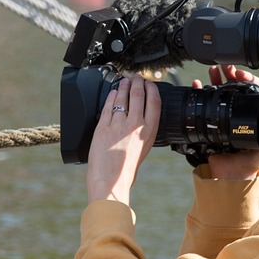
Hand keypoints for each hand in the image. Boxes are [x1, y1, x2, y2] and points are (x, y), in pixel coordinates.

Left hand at [86, 73, 159, 205]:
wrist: (110, 181)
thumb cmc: (126, 170)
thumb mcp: (143, 149)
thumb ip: (142, 132)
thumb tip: (140, 118)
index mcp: (149, 131)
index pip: (154, 102)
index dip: (152, 89)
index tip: (149, 83)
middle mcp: (135, 125)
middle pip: (138, 95)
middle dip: (137, 82)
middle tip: (135, 78)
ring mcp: (118, 124)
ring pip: (122, 97)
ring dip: (124, 86)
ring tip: (124, 81)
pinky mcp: (103, 126)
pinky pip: (108, 106)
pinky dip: (111, 96)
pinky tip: (112, 93)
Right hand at [194, 64, 258, 179]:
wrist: (228, 177)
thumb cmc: (246, 164)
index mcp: (250, 116)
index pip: (251, 92)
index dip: (247, 81)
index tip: (241, 76)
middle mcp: (236, 112)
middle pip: (234, 87)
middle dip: (230, 74)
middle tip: (227, 69)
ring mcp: (221, 114)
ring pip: (219, 90)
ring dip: (215, 78)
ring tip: (212, 71)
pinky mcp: (208, 120)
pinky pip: (202, 101)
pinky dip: (198, 91)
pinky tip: (196, 84)